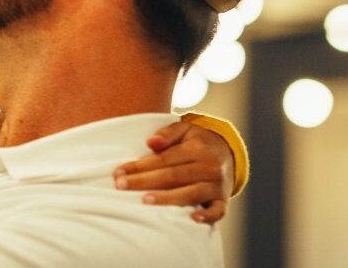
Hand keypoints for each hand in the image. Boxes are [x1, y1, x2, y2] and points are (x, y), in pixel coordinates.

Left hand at [112, 121, 233, 223]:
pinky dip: (207, 216)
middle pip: (172, 176)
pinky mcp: (222, 200)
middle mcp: (208, 166)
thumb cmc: (197, 142)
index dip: (139, 166)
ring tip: (144, 201)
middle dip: (144, 182)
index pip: (163, 159)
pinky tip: (192, 219)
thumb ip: (167, 133)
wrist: (228, 152)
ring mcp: (216, 185)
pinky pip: (217, 211)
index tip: (119, 173)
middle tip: (121, 187)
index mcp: (197, 148)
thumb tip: (150, 142)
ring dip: (167, 198)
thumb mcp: (185, 129)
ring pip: (190, 193)